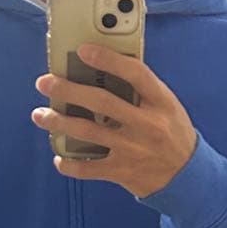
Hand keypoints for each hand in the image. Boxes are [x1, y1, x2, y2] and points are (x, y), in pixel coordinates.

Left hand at [32, 44, 197, 198]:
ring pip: (89, 132)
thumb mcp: (167, 106)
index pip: (134, 73)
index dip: (107, 59)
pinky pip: (89, 169)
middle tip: (45, 82)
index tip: (82, 50)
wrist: (187, 177)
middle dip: (69, 90)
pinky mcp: (122, 172)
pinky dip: (70, 164)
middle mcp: (146, 125)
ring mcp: (132, 150)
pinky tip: (58, 157)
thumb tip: (105, 68)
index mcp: (160, 102)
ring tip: (40, 115)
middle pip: (102, 102)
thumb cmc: (172, 134)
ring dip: (59, 122)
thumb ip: (142, 90)